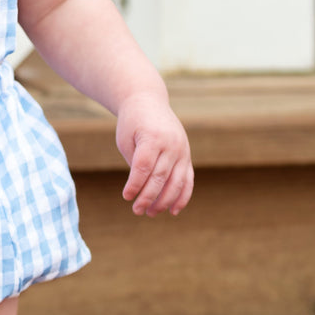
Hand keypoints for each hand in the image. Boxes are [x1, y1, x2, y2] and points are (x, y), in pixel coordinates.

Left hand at [115, 91, 193, 216]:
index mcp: (152, 137)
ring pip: (176, 182)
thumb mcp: (126, 139)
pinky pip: (188, 179)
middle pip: (160, 177)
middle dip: (149, 197)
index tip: (126, 197)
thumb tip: (142, 191)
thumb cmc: (131, 122)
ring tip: (151, 213)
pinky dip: (182, 196)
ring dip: (165, 201)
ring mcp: (182, 150)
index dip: (135, 185)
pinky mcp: (187, 155)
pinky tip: (173, 210)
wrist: (148, 101)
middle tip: (137, 211)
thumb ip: (135, 163)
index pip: (144, 167)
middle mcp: (171, 144)